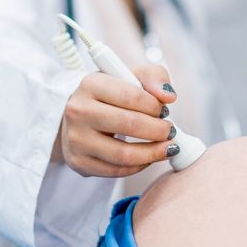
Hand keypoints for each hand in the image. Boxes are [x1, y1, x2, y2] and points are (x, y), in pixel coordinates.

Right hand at [59, 64, 177, 177]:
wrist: (81, 116)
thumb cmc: (111, 95)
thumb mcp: (131, 75)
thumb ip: (154, 78)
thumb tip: (168, 96)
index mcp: (91, 84)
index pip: (130, 96)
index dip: (154, 106)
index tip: (165, 111)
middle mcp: (78, 111)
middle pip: (128, 124)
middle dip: (158, 130)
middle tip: (170, 131)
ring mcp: (76, 139)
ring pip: (123, 154)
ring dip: (153, 153)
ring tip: (168, 147)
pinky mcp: (79, 162)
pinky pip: (116, 171)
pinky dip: (139, 166)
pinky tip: (148, 158)